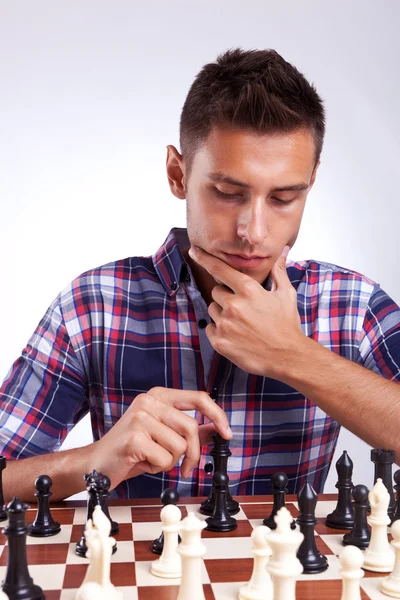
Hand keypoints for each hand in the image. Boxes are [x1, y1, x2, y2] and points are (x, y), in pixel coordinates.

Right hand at [92, 386, 231, 488]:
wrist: (97, 464)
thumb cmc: (132, 450)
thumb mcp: (164, 436)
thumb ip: (189, 430)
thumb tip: (216, 429)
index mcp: (159, 396)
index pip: (198, 398)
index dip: (217, 415)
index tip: (227, 433)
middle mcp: (149, 401)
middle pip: (192, 427)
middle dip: (192, 453)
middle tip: (185, 469)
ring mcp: (141, 417)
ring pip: (179, 446)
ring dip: (170, 462)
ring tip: (151, 459)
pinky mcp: (134, 437)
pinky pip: (164, 459)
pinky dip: (157, 468)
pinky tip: (141, 463)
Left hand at [188, 245, 303, 378]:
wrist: (287, 356)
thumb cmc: (287, 324)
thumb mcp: (285, 294)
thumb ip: (278, 271)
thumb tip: (283, 251)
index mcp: (248, 290)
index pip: (220, 269)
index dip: (204, 258)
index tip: (193, 251)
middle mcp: (233, 305)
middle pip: (216, 292)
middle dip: (227, 297)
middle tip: (244, 309)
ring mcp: (225, 324)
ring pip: (212, 310)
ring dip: (222, 314)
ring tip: (241, 323)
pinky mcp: (220, 342)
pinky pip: (210, 328)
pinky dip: (219, 331)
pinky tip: (236, 335)